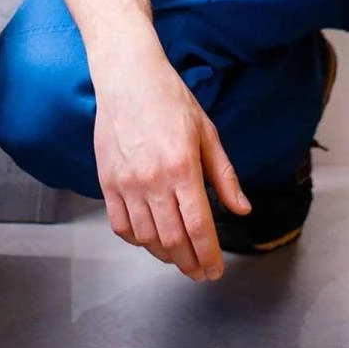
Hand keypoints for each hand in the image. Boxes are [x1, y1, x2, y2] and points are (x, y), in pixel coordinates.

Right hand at [94, 47, 249, 281]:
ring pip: (146, 238)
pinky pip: (120, 225)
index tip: (215, 270)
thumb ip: (224, 175)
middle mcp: (153, 179)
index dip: (209, 255)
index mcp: (183, 167)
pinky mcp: (107, 181)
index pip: (199, 227)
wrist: (127, 76)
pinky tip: (149, 239)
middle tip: (199, 271)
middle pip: (172, 240)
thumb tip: (241, 209)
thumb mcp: (207, 132)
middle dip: (189, 263)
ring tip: (178, 257)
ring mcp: (127, 182)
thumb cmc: (170, 99)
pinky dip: (136, 240)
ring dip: (165, 255)